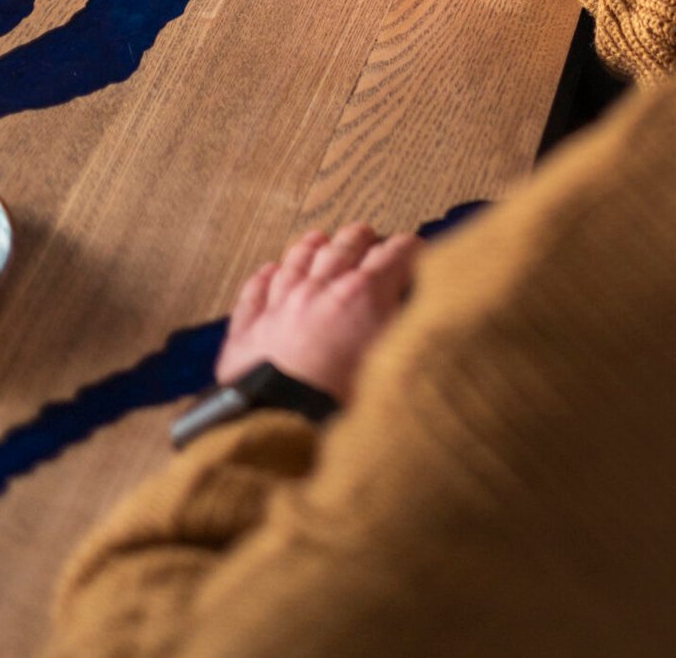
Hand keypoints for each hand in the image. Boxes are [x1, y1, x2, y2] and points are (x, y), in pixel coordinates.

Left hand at [215, 223, 418, 404]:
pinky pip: (254, 292)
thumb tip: (429, 313)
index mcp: (363, 298)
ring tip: (320, 239)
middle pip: (344, 246)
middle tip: (369, 237)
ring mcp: (278, 308)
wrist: (280, 438)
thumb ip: (415, 333)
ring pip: (296, 260)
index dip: (409, 250)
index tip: (414, 252)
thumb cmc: (342, 413)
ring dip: (312, 247)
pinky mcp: (246, 333)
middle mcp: (320, 291)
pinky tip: (268, 271)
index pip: (394, 254)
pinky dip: (264, 278)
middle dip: (361, 238)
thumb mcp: (399, 370)